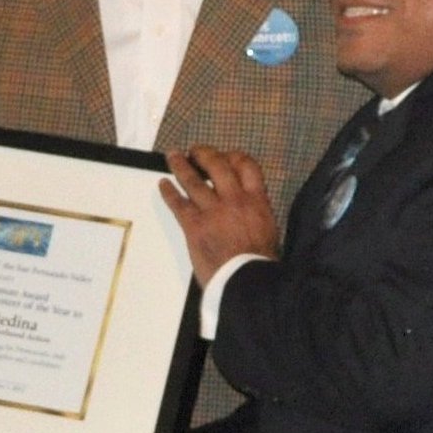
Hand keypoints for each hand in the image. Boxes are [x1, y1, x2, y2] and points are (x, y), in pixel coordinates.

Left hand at [159, 145, 279, 285]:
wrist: (247, 282)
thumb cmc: (260, 263)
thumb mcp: (269, 230)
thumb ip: (257, 212)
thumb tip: (249, 207)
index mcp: (256, 201)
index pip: (247, 166)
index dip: (234, 157)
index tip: (227, 156)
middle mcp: (234, 200)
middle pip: (217, 165)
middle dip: (205, 154)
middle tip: (196, 150)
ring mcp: (213, 212)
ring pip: (193, 181)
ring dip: (181, 166)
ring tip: (173, 156)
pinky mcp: (195, 226)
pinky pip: (179, 204)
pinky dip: (169, 192)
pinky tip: (163, 184)